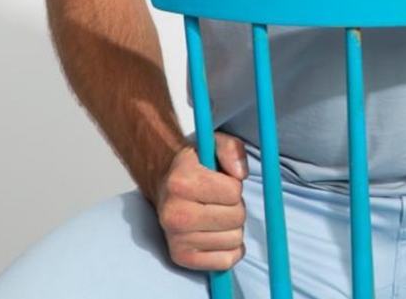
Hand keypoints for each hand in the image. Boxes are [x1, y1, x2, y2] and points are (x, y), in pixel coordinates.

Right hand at [156, 132, 249, 271]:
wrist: (165, 186)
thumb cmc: (195, 166)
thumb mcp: (213, 144)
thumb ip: (231, 149)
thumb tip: (240, 173)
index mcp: (180, 181)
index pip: (233, 191)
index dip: (234, 185)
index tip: (221, 181)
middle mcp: (174, 213)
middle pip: (236, 217)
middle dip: (235, 206)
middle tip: (220, 200)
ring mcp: (176, 239)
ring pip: (234, 240)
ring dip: (232, 227)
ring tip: (216, 214)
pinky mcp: (181, 258)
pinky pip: (226, 261)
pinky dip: (229, 248)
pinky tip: (216, 233)